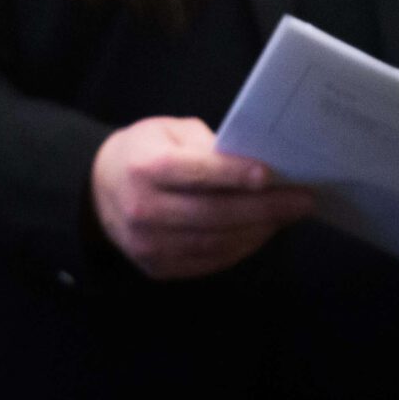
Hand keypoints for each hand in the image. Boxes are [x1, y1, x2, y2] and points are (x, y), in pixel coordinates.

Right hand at [90, 116, 314, 279]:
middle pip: (214, 214)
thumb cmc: (142, 153)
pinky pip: (209, 262)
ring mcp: (150, 245)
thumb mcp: (166, 131)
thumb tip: (254, 165)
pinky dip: (240, 248)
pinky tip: (260, 233)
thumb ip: (206, 146)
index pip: (196, 173)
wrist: (96, 192)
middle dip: (264, 208)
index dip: (234, 175)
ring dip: (259, 231)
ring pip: (216, 243)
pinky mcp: (158, 268)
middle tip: (302, 201)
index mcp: (145, 168)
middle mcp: (145, 209)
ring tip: (287, 216)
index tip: (271, 175)